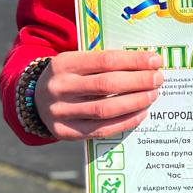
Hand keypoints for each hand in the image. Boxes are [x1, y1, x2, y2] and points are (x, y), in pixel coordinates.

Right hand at [35, 50, 162, 139]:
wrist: (34, 100)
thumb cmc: (69, 77)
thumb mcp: (78, 62)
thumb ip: (105, 63)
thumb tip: (146, 64)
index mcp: (64, 63)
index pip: (105, 60)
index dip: (133, 61)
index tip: (155, 60)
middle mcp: (60, 87)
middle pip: (107, 85)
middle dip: (138, 81)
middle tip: (158, 79)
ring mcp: (61, 112)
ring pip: (105, 109)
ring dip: (135, 102)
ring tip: (152, 95)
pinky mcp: (66, 132)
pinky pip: (101, 129)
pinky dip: (125, 122)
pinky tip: (141, 114)